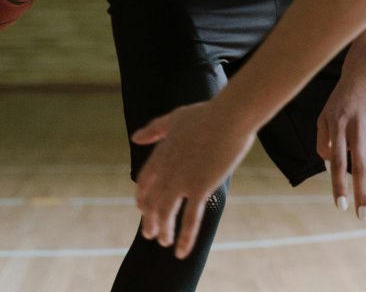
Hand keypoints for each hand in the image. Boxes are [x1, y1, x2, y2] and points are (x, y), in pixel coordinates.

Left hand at [131, 100, 254, 258]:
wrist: (230, 116)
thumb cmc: (206, 114)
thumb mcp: (174, 118)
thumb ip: (154, 129)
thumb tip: (135, 137)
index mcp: (161, 154)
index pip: (144, 183)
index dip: (142, 198)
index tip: (143, 209)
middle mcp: (167, 170)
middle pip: (151, 201)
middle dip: (149, 220)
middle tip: (150, 233)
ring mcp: (182, 180)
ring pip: (166, 213)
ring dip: (163, 230)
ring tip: (164, 241)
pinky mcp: (200, 187)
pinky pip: (190, 219)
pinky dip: (184, 237)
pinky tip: (181, 252)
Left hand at [316, 68, 365, 218]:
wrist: (364, 73)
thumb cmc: (341, 99)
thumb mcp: (324, 115)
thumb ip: (323, 140)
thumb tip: (330, 165)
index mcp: (338, 126)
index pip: (337, 161)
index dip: (339, 185)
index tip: (340, 206)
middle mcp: (357, 126)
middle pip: (359, 166)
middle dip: (361, 193)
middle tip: (362, 216)